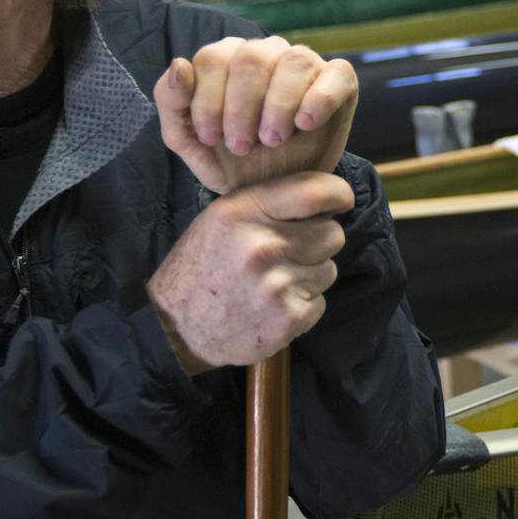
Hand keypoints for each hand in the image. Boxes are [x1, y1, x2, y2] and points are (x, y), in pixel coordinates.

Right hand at [147, 171, 354, 371]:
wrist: (175, 327)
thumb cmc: (202, 266)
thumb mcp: (220, 219)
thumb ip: (266, 202)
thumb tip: (321, 195)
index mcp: (244, 211)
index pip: (315, 192)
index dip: (338, 194)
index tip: (341, 200)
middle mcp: (263, 245)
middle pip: (332, 233)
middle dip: (319, 242)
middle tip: (291, 253)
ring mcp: (277, 284)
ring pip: (328, 269)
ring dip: (310, 275)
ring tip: (274, 283)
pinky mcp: (288, 318)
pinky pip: (320, 302)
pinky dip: (303, 306)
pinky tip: (273, 306)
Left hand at [155, 36, 357, 193]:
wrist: (275, 193)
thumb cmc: (230, 161)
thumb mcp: (190, 141)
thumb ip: (173, 103)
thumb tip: (179, 64)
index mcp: (228, 58)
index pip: (214, 58)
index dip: (209, 100)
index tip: (211, 139)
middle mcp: (266, 52)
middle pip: (251, 58)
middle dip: (242, 108)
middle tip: (242, 147)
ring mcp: (304, 62)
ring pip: (292, 62)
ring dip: (278, 106)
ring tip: (273, 141)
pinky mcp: (340, 80)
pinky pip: (335, 74)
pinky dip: (319, 99)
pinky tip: (305, 125)